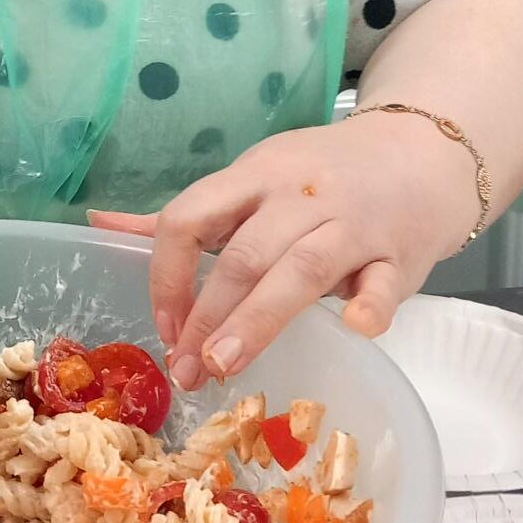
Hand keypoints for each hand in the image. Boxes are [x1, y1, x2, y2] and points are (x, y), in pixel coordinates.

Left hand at [88, 112, 474, 390]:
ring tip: (224, 366)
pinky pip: (386, 280)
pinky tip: (353, 327)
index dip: (168, 275)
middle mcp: (299, 195)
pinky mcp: (402, 252)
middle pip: (244, 254)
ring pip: (302, 267)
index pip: (191, 218)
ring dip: (260, 317)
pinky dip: (370, 304)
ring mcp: (353, 223)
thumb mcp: (252, 181)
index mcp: (254, 177)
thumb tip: (99, 224)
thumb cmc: (323, 175)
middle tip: (187, 370)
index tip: (163, 326)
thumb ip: (188, 215)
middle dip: (207, 314)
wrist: (422, 153)